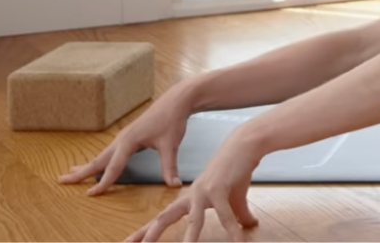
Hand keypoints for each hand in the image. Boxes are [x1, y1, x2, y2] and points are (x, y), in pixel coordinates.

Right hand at [58, 91, 192, 194]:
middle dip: (80, 172)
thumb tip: (174, 185)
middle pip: (98, 159)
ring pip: (101, 155)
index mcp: (129, 141)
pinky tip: (95, 164)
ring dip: (86, 166)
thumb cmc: (171, 120)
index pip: (114, 167)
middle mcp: (122, 139)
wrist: (175, 101)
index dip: (103, 182)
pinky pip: (109, 152)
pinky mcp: (128, 136)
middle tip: (62, 180)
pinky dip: (98, 160)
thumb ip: (170, 167)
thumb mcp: (171, 145)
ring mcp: (123, 137)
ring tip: (71, 174)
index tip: (92, 194)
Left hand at [125, 136, 261, 241]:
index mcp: (189, 199)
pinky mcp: (220, 189)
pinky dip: (232, 229)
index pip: (163, 217)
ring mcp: (204, 192)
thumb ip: (238, 216)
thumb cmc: (235, 171)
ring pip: (193, 221)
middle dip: (149, 234)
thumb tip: (248, 226)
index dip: (146, 231)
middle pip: (165, 217)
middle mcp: (192, 196)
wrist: (243, 146)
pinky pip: (226, 215)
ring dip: (189, 239)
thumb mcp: (234, 200)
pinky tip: (238, 240)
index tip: (130, 242)